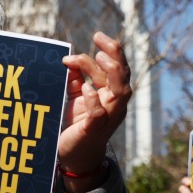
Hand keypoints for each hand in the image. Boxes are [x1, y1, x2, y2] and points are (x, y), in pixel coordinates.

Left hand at [59, 32, 130, 192]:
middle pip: (123, 75)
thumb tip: (69, 60)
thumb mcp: (75, 97)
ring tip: (98, 57)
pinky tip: (86, 89)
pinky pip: (99, 113)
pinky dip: (94, 99)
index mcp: (110, 94)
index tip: (96, 36)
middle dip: (114, 54)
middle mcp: (114, 104)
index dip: (109, 50)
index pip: (117, 67)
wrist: (73, 156)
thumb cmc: (76, 125)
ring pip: (121, 92)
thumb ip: (75, 79)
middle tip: (98, 39)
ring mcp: (107, 117)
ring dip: (111, 73)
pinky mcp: (94, 130)